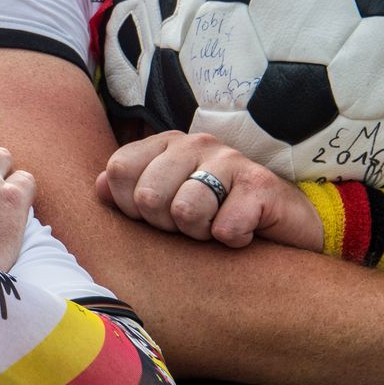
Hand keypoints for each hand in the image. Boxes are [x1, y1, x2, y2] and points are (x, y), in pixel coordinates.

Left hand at [95, 131, 322, 249]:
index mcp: (165, 145)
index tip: (156, 216)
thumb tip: (100, 185)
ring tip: (217, 226)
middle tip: (193, 225)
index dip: (130, 206)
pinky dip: (233, 240)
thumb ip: (128, 193)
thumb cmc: (214, 217)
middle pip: (148, 195)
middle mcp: (195, 144)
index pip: (118, 170)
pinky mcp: (261, 184)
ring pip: (186, 211)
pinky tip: (245, 232)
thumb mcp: (165, 206)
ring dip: (200, 233)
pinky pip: (225, 228)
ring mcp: (230, 159)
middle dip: (167, 225)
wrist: (283, 231)